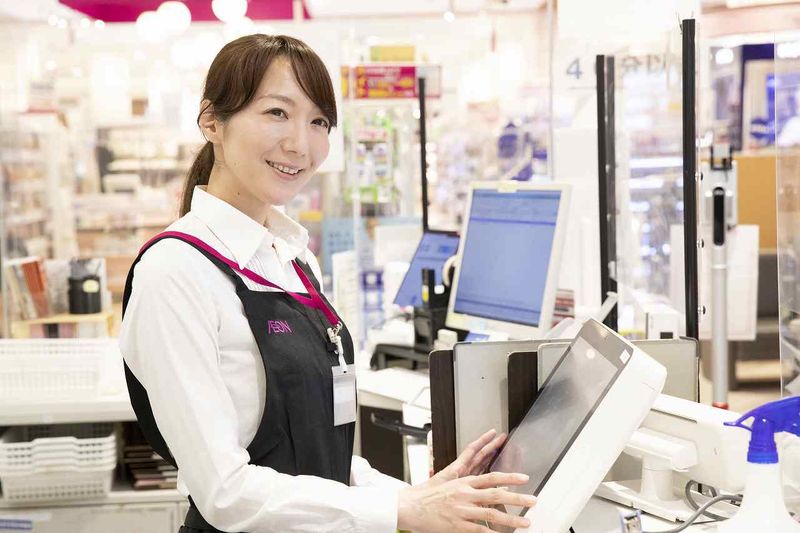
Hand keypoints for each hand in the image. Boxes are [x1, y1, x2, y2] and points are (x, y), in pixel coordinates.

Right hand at [397, 430, 535, 531]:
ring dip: (511, 519)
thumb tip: (487, 487)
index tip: (524, 478)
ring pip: (491, 514)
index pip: (491, 478)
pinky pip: (479, 531)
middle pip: (496, 495)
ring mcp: (461, 510)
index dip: (509, 477)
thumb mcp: (449, 482)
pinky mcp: (456, 525)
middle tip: (533, 500)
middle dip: (517, 498)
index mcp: (463, 482)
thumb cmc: (428, 495)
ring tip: (526, 523)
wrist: (410, 506)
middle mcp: (464, 494)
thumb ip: (468, 484)